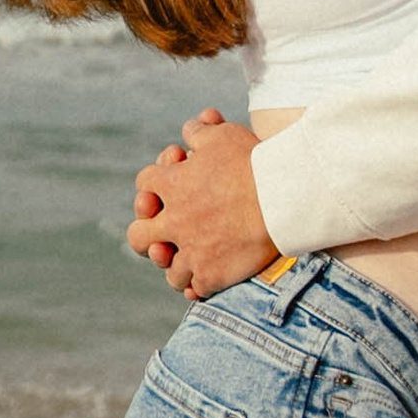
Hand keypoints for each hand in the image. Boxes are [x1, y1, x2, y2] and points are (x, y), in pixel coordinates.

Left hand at [127, 109, 280, 298]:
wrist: (280, 198)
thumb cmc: (252, 162)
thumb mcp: (222, 136)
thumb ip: (199, 132)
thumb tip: (190, 129)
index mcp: (171, 186)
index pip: (145, 184)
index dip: (155, 185)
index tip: (173, 183)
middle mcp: (173, 222)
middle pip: (138, 235)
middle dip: (147, 233)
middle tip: (164, 232)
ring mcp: (190, 252)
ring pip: (168, 268)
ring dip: (177, 262)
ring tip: (192, 259)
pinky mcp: (210, 274)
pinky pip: (194, 288)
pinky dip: (199, 284)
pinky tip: (207, 279)